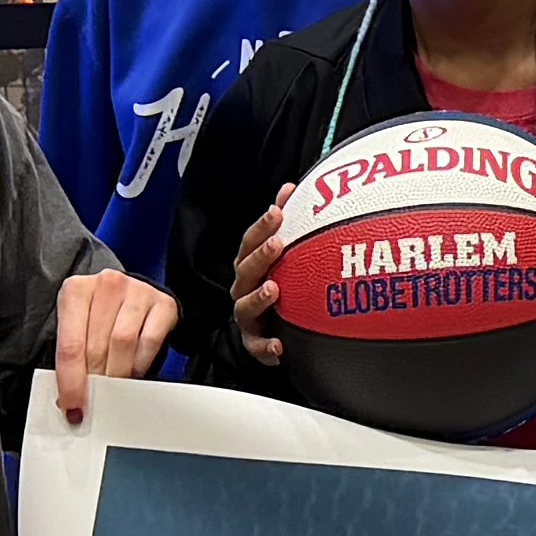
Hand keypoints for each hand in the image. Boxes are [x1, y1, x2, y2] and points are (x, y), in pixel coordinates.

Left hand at [50, 265, 176, 418]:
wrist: (129, 296)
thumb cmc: (99, 316)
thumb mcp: (78, 329)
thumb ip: (70, 359)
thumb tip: (67, 400)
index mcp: (76, 290)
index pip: (70, 345)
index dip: (71, 382)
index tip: (74, 408)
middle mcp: (107, 284)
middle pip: (97, 346)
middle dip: (95, 380)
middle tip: (94, 399)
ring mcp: (137, 291)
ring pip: (123, 342)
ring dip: (117, 372)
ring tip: (113, 385)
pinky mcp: (163, 303)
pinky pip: (150, 342)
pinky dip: (140, 363)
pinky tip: (133, 370)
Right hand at [221, 181, 301, 364]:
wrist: (269, 328)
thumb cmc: (277, 283)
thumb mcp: (280, 255)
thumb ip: (285, 223)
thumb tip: (291, 188)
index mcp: (250, 266)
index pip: (251, 242)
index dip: (262, 225)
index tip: (278, 210)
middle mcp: (244, 288)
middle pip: (246, 270)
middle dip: (260, 256)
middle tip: (277, 243)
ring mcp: (247, 315)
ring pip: (245, 307)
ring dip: (258, 298)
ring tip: (274, 289)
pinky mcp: (254, 341)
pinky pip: (257, 346)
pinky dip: (266, 347)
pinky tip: (280, 345)